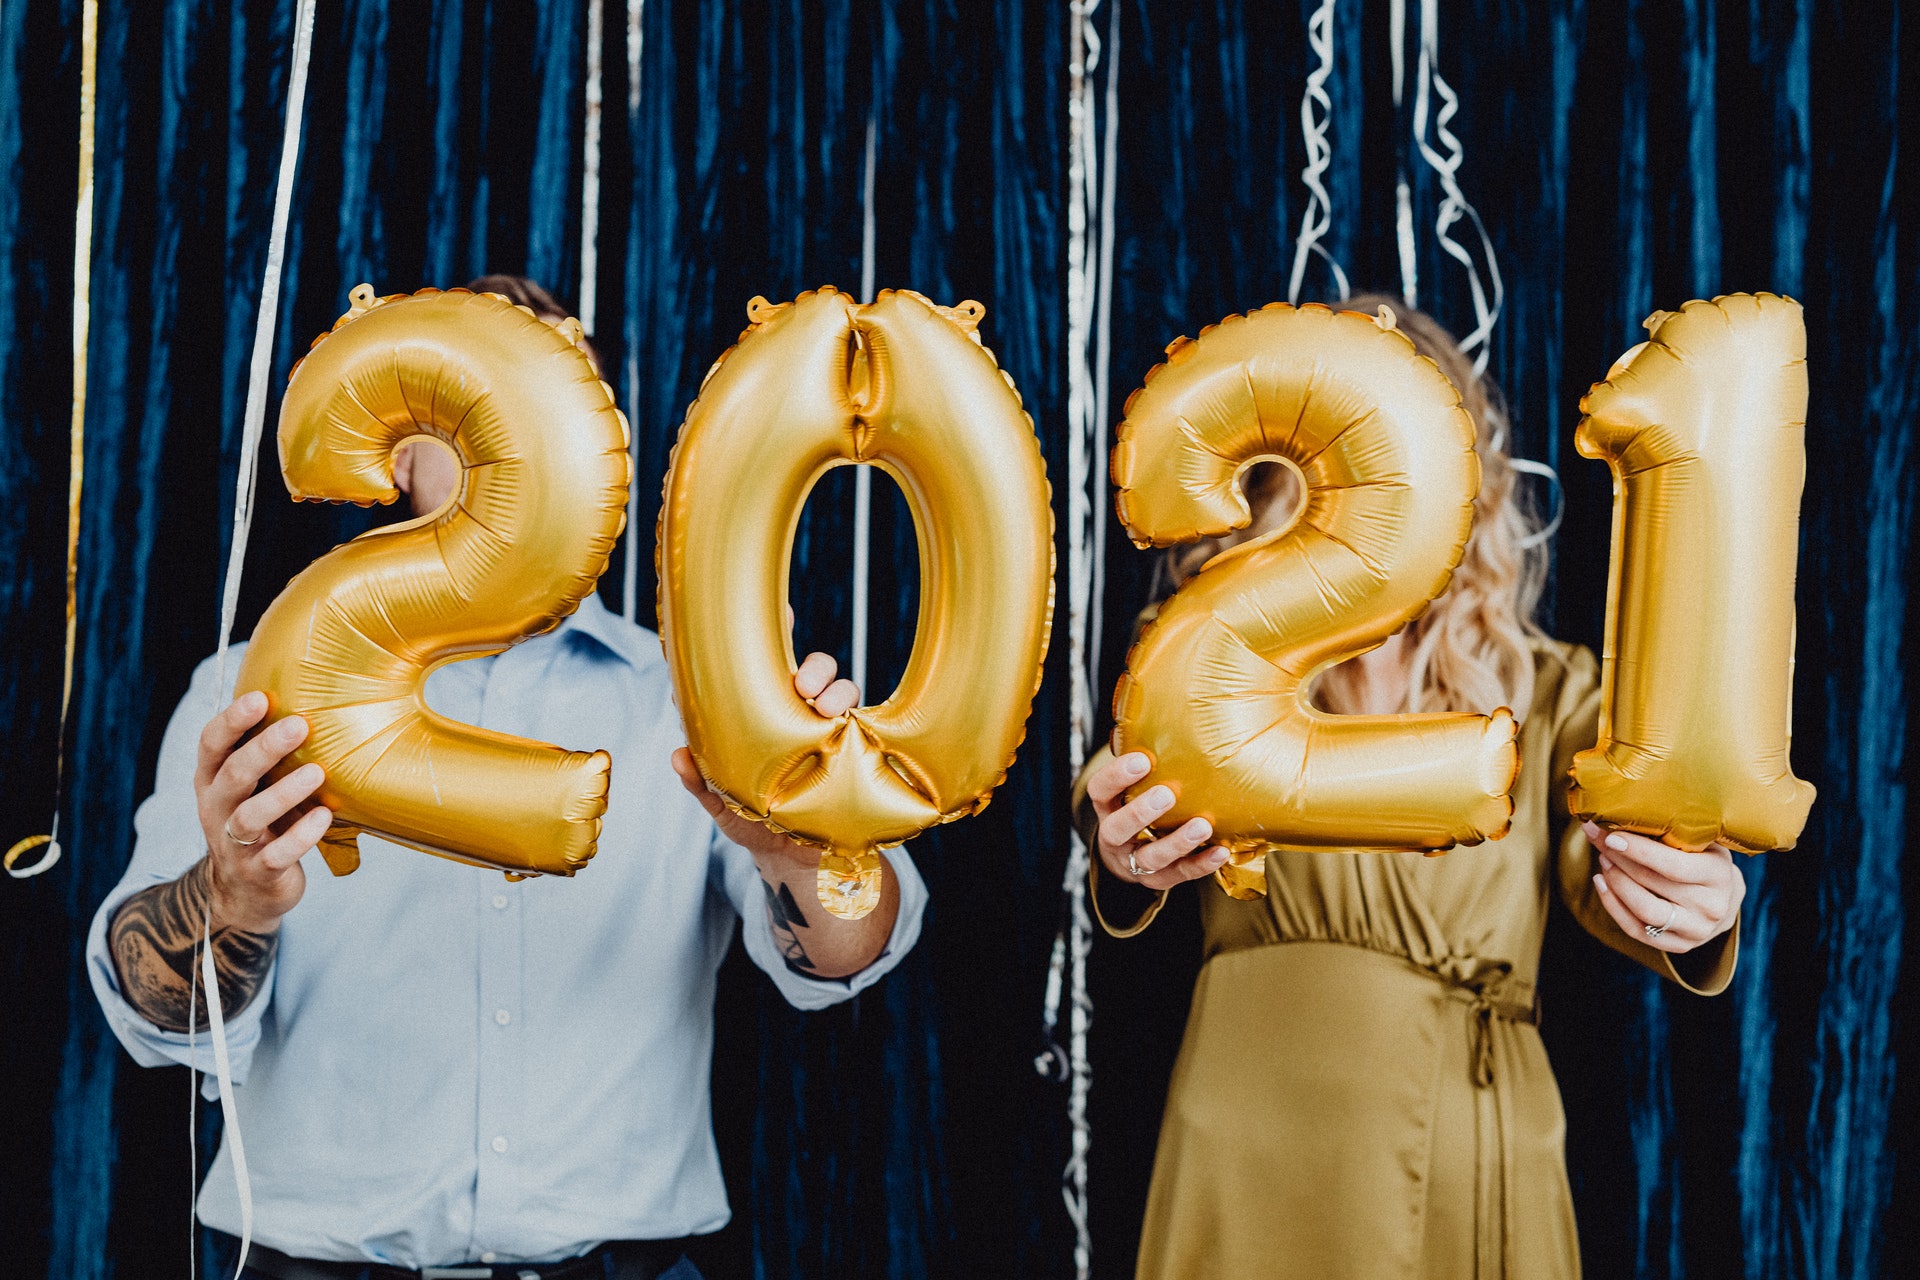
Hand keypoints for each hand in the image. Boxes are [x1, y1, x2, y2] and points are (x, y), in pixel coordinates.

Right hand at [194, 692, 332, 933]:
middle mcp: (217, 808)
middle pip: (233, 775)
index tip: (260, 697)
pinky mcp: (258, 872)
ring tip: (317, 772)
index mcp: (213, 779)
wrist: (246, 891)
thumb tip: (311, 696)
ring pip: (250, 816)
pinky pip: (276, 855)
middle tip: (299, 725)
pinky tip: (323, 817)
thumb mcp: (255, 786)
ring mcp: (234, 843)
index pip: (211, 744)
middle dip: (264, 748)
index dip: (232, 720)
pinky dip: (300, 836)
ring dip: (284, 793)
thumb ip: (269, 754)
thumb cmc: (261, 821)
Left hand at [669, 650, 858, 865]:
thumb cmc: (753, 821)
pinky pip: (861, 720)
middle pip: (813, 670)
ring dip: (837, 690)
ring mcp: (828, 728)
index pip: (769, 666)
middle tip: (804, 685)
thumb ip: (701, 782)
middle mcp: (800, 712)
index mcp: (765, 712)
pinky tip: (848, 725)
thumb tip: (678, 756)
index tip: (783, 612)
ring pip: (842, 689)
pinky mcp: (853, 747)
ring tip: (826, 708)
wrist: (796, 860)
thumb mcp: (722, 803)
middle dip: (815, 667)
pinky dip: (855, 716)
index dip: (776, 634)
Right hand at [1086, 751, 1227, 889]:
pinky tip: (1222, 851)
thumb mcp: (1132, 785)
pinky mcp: (1160, 880)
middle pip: (1118, 828)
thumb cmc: (1139, 805)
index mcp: (1106, 807)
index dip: (1116, 776)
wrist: (1128, 858)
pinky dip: (1201, 864)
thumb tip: (1172, 703)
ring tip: (1202, 825)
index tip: (1141, 759)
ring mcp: (1136, 862)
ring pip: (1151, 857)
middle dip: (1141, 812)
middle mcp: (1115, 836)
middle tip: (1167, 793)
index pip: (1099, 791)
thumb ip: (1147, 757)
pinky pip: (1180, 875)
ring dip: (1176, 842)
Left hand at [1584, 821, 1745, 952]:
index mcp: (1720, 876)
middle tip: (1599, 839)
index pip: (1673, 866)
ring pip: (1644, 911)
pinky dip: (1613, 906)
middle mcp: (1712, 907)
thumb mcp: (1702, 841)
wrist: (1726, 899)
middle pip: (1653, 884)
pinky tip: (1601, 882)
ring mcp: (1697, 931)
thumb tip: (1623, 809)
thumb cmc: (1705, 860)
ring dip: (1616, 883)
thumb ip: (1674, 830)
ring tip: (1603, 859)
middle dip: (1619, 859)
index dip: (1639, 851)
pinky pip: (1637, 930)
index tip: (1611, 836)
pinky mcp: (1679, 945)